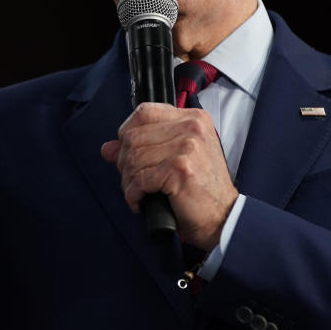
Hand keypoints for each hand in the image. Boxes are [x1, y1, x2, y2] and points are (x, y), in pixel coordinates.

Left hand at [100, 102, 238, 249]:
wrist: (223, 217)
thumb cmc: (201, 190)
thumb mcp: (174, 160)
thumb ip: (142, 147)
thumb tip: (107, 148)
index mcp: (193, 118)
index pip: (144, 112)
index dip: (127, 133)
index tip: (127, 152)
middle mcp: (191, 127)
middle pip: (133, 137)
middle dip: (124, 162)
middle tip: (133, 180)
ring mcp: (186, 147)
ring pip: (133, 159)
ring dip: (128, 181)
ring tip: (138, 193)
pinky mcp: (179, 169)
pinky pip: (139, 179)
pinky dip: (133, 195)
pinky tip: (142, 202)